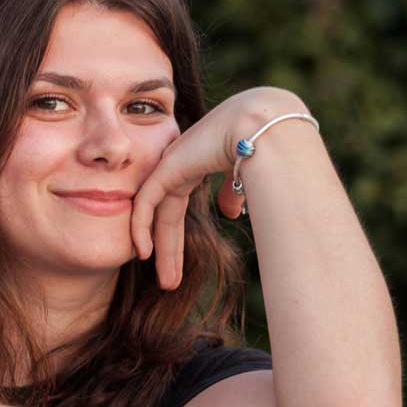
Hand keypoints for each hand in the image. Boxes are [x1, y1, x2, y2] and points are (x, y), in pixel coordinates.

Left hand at [130, 86, 309, 289]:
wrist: (263, 125)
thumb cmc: (265, 145)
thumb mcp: (245, 176)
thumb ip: (233, 192)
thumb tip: (230, 212)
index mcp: (194, 164)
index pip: (176, 208)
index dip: (175, 238)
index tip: (176, 267)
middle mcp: (178, 164)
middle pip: (165, 216)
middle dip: (168, 250)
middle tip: (169, 281)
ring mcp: (170, 165)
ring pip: (153, 214)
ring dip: (158, 248)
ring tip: (167, 281)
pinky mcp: (166, 168)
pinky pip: (145, 203)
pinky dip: (141, 228)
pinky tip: (144, 253)